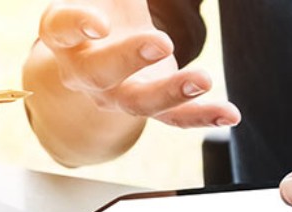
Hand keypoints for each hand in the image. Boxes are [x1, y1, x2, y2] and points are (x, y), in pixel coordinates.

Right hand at [33, 0, 238, 127]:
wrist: (96, 51)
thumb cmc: (99, 3)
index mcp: (64, 32)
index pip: (60, 29)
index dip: (76, 25)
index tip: (98, 21)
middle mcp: (84, 69)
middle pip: (99, 72)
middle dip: (128, 58)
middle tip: (161, 42)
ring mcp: (116, 93)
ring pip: (139, 103)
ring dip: (172, 93)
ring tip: (205, 78)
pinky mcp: (149, 106)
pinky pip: (173, 120)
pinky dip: (202, 117)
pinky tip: (231, 114)